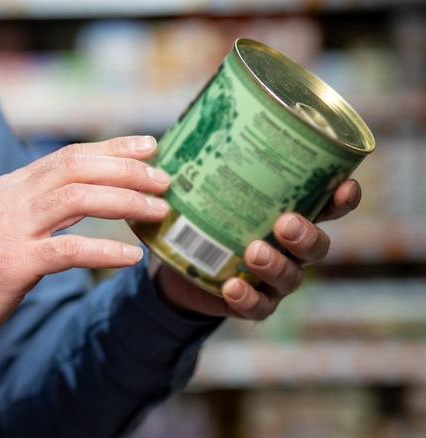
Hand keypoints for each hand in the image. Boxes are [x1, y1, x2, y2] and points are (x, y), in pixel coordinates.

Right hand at [0, 136, 168, 358]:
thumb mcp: (4, 227)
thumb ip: (39, 209)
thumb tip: (88, 198)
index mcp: (10, 188)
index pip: (68, 156)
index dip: (112, 147)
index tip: (149, 145)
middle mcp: (10, 199)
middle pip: (77, 167)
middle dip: (127, 168)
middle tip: (164, 178)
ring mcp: (10, 229)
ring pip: (77, 199)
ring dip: (125, 201)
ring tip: (158, 210)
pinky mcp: (13, 264)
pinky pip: (69, 250)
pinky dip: (105, 250)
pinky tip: (132, 256)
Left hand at [155, 179, 361, 319]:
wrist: (181, 265)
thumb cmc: (204, 215)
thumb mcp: (205, 185)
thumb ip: (205, 160)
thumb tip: (184, 122)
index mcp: (291, 213)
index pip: (328, 205)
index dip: (343, 198)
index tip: (344, 185)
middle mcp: (291, 248)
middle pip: (318, 245)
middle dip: (307, 234)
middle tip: (285, 222)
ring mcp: (275, 278)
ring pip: (292, 276)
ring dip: (276, 264)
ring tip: (254, 251)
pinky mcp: (253, 302)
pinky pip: (259, 306)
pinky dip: (248, 298)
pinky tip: (232, 286)